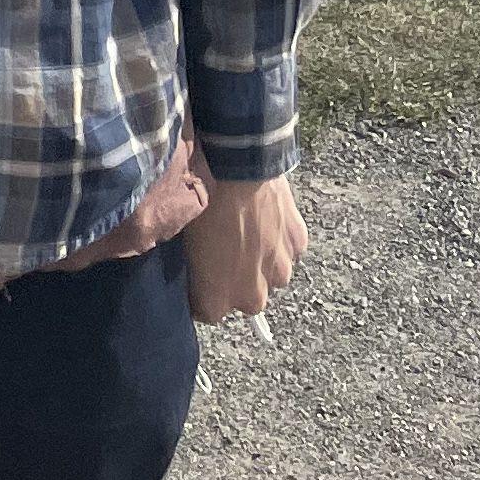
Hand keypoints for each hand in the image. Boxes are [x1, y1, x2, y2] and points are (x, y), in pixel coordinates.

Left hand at [182, 174, 305, 324]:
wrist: (237, 167)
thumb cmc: (202, 199)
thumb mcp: (182, 230)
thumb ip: (188, 260)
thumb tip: (186, 261)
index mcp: (219, 296)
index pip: (207, 312)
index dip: (199, 291)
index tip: (195, 274)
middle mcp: (253, 295)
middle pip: (245, 300)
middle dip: (236, 281)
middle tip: (223, 249)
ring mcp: (280, 270)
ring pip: (271, 276)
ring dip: (261, 261)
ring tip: (246, 229)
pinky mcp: (298, 245)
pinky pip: (288, 250)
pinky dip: (279, 238)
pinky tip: (265, 215)